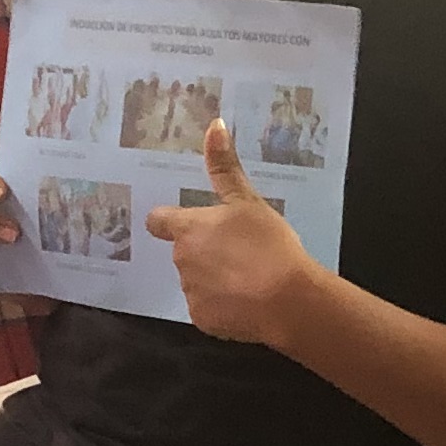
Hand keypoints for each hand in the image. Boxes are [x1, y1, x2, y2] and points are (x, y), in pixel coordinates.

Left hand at [147, 120, 320, 344]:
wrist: (287, 299)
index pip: (158, 221)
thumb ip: (225, 167)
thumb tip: (213, 124)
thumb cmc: (267, 244)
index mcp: (189, 229)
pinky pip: (208, 309)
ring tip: (249, 278)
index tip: (191, 224)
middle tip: (241, 252)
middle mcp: (181, 260)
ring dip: (215, 279)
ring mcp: (190, 293)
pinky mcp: (203, 321)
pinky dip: (224, 306)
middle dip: (205, 252)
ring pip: (197, 281)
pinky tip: (249, 302)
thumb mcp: (248, 201)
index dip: (170, 221)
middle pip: (185, 252)